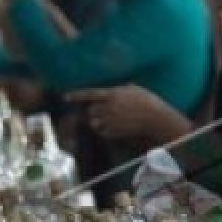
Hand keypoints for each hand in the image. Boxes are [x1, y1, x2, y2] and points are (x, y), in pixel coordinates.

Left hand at [66, 86, 189, 144]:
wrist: (155, 119)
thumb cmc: (148, 101)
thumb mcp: (135, 89)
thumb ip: (122, 89)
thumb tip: (118, 89)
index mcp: (111, 94)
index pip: (89, 94)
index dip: (76, 96)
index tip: (66, 97)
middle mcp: (107, 108)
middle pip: (90, 111)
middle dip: (93, 111)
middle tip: (104, 110)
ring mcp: (110, 121)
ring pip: (95, 123)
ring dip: (99, 121)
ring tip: (111, 120)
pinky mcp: (114, 132)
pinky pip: (103, 132)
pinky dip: (106, 131)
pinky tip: (116, 128)